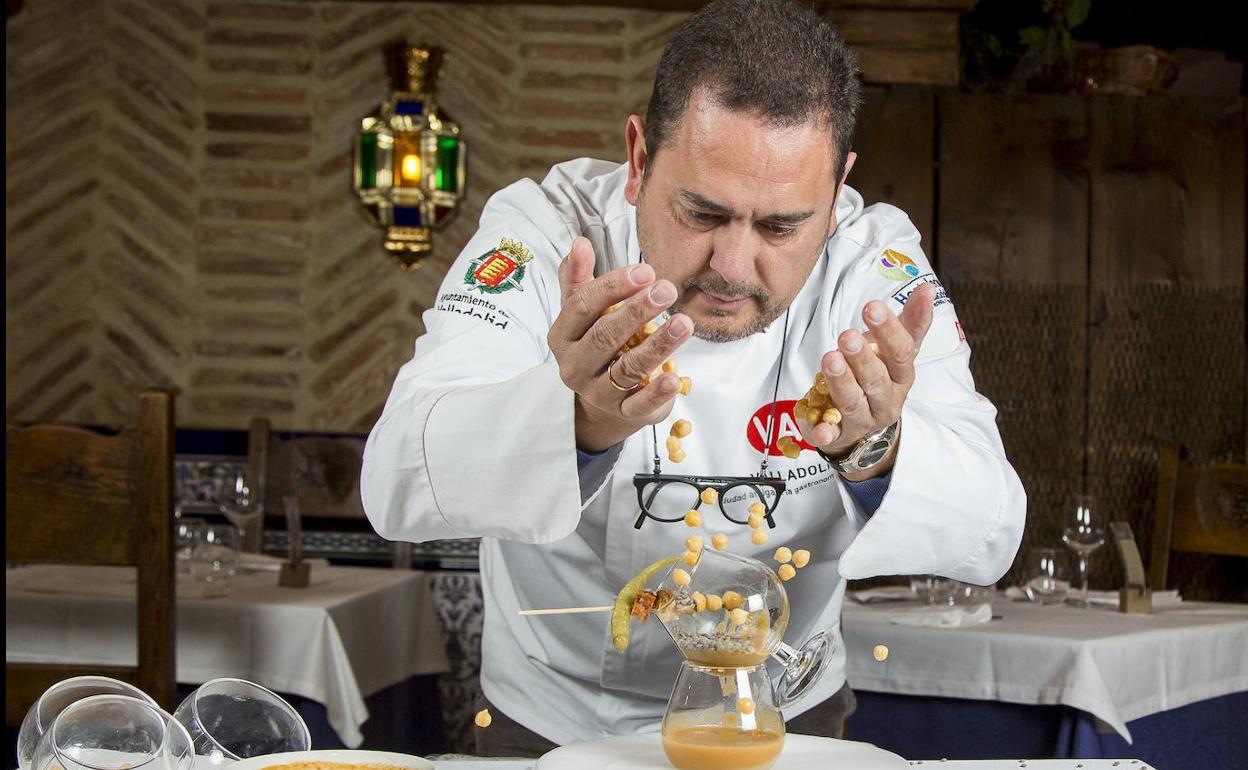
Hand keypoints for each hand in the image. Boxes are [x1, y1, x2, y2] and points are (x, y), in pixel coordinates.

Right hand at [548, 237, 694, 452]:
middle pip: (605, 336)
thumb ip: (578, 278)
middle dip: (637, 311)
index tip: (645, 271)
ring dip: (658, 344)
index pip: (583, 305)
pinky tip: (674, 377)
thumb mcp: (582, 312)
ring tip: (684, 323)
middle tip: (668, 289)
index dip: (614, 286)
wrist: (599, 401)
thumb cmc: (595, 343)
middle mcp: (575, 365)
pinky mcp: (624, 413)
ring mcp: (598, 392)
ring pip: (628, 367)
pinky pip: (640, 404)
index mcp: (563, 335)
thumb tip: (580, 241)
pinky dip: (657, 392)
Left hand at [799, 282, 935, 462]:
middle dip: (862, 358)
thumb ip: (909, 322)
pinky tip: (819, 428)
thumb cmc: (877, 376)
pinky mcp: (838, 435)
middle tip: (847, 336)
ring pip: (853, 402)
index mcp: (902, 376)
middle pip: (877, 380)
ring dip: (842, 382)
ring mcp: (863, 420)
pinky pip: (831, 436)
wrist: (862, 425)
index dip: (889, 330)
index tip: (872, 306)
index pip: (901, 352)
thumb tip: (927, 288)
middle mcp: (887, 400)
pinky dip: (825, 432)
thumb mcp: (893, 350)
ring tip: (829, 359)